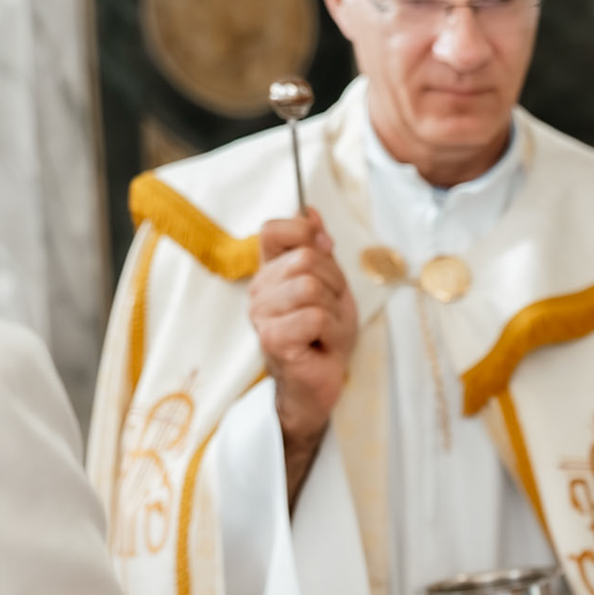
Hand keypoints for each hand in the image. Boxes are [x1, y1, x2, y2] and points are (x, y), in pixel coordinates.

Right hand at [248, 209, 357, 501]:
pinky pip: (315, 316)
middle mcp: (259, 290)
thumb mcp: (330, 284)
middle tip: (331, 311)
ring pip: (310, 287)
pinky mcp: (271, 339)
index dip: (306, 235)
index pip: (274, 229)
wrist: (320, 384)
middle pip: (305, 259)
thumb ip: (318, 248)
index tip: (325, 254)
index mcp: (270, 272)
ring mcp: (261, 315)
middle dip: (334, 284)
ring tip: (326, 330)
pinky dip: (332, 332)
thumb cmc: (324, 336)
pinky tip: (323, 346)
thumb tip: (311, 210)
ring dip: (334, 311)